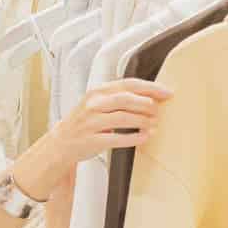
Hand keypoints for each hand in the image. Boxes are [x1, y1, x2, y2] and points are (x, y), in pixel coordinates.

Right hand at [15, 78, 172, 196]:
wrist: (60, 143)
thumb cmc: (83, 123)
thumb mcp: (97, 103)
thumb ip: (119, 97)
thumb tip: (152, 96)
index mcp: (97, 92)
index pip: (128, 84)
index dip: (150, 87)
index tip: (167, 92)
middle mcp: (93, 105)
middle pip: (126, 99)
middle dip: (147, 104)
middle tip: (159, 111)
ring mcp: (91, 123)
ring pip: (123, 118)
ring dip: (143, 121)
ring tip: (154, 124)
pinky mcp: (92, 140)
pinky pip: (117, 138)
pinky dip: (134, 137)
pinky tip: (145, 137)